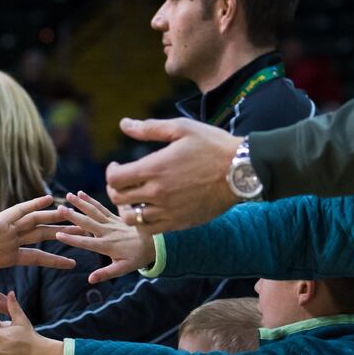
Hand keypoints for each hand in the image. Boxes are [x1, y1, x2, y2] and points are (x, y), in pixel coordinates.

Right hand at [0, 197, 73, 313]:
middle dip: (62, 234)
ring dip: (55, 217)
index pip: (37, 257)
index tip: (73, 263)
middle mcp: (9, 240)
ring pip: (36, 221)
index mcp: (5, 255)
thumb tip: (8, 310)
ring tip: (74, 212)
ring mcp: (5, 230)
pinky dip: (35, 204)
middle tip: (83, 232)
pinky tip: (50, 199)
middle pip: (42, 236)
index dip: (55, 259)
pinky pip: (20, 210)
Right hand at [55, 191, 155, 282]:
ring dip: (80, 203)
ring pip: (93, 211)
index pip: (86, 242)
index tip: (57, 234)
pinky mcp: (115, 217)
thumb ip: (105, 274)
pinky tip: (82, 193)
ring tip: (68, 195)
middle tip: (59, 209)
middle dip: (72, 216)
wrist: (154, 244)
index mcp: (107, 246)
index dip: (71, 239)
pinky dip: (91, 200)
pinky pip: (101, 207)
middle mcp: (107, 232)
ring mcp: (111, 223)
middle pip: (87, 223)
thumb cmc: (137, 258)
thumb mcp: (122, 269)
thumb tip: (90, 280)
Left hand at [105, 118, 242, 232]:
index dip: (110, 172)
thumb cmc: (213, 145)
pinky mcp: (180, 223)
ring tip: (134, 198)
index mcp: (154, 169)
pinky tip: (150, 210)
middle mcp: (158, 193)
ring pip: (132, 218)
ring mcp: (169, 211)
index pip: (114, 179)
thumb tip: (124, 124)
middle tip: (123, 181)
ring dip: (127, 208)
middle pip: (119, 198)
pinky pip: (150, 230)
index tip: (117, 166)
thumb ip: (149, 128)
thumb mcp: (181, 128)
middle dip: (115, 188)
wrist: (242, 171)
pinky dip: (144, 222)